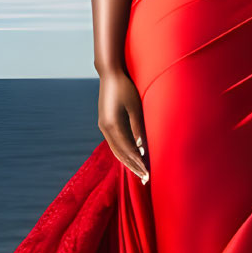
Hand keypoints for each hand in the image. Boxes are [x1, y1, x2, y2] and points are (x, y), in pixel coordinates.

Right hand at [98, 68, 149, 183]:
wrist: (110, 74)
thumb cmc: (126, 88)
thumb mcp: (135, 108)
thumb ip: (138, 128)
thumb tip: (142, 148)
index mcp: (113, 125)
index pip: (128, 149)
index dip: (138, 162)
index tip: (148, 173)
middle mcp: (105, 128)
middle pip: (120, 153)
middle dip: (133, 166)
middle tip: (145, 179)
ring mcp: (103, 126)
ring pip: (115, 149)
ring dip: (127, 161)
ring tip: (138, 172)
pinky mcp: (104, 123)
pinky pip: (113, 143)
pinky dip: (121, 153)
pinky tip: (129, 158)